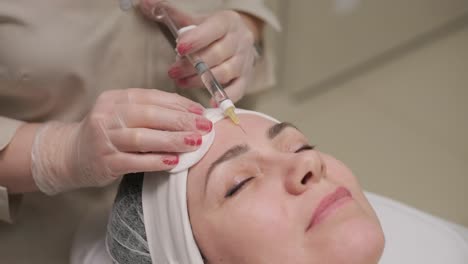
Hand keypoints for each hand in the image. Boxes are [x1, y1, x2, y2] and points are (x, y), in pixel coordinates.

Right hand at [31, 88, 211, 193]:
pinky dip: (155, 161)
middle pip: (149, 115)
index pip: (152, 97)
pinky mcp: (104, 161)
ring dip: (172, 140)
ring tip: (195, 143)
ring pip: (142, 137)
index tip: (201, 112)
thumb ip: (151, 112)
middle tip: (205, 127)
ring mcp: (104, 138)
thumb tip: (192, 114)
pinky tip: (173, 161)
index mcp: (116, 99)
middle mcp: (107, 115)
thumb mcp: (123, 115)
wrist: (70, 154)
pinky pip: (133, 161)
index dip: (179, 104)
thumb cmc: (107, 134)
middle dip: (181, 121)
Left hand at [140, 0, 258, 104]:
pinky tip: (210, 101)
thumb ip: (171, 13)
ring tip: (181, 82)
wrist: (239, 38)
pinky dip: (224, 97)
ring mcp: (244, 61)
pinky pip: (238, 90)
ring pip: (224, 73)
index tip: (179, 48)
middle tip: (172, 72)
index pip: (213, 30)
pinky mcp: (246, 78)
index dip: (196, 40)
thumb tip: (144, 3)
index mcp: (227, 22)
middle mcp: (240, 40)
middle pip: (217, 55)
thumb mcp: (195, 19)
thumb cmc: (212, 30)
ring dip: (200, 81)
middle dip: (192, 66)